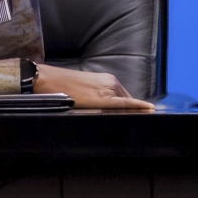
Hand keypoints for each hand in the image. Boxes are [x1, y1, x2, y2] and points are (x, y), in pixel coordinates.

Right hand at [33, 64, 153, 110]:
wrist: (49, 80)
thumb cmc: (63, 84)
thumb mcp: (86, 87)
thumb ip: (99, 94)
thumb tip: (105, 105)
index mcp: (106, 79)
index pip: (125, 96)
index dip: (135, 106)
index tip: (144, 112)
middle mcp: (111, 81)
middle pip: (128, 100)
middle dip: (135, 110)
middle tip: (141, 119)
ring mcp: (108, 88)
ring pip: (128, 103)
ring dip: (135, 111)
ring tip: (143, 118)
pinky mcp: (104, 98)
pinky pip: (125, 104)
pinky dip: (138, 106)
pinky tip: (148, 109)